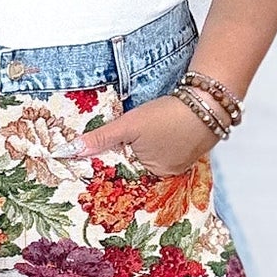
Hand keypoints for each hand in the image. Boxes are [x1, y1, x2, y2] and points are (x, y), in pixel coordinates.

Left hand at [56, 95, 220, 178]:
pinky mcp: (194, 148)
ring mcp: (184, 162)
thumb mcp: (129, 126)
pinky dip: (165, 140)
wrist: (208, 102)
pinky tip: (163, 129)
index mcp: (152, 174)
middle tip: (128, 136)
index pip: (125, 172)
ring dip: (150, 145)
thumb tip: (68, 151)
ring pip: (157, 155)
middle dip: (132, 153)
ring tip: (148, 130)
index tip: (104, 152)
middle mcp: (168, 174)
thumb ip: (100, 139)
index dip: (114, 160)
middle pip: (141, 164)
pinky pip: (172, 148)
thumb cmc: (166, 116)